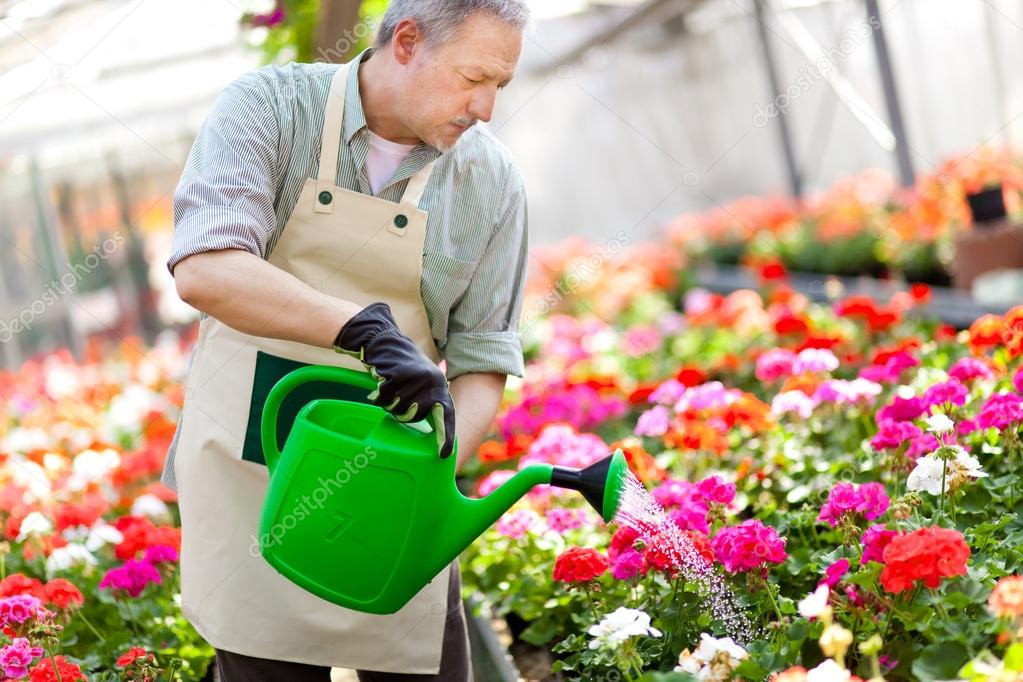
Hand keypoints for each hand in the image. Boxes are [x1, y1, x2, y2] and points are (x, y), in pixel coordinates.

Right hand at [334, 302, 455, 457]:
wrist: (384, 340)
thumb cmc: (402, 366)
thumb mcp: (423, 381)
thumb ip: (429, 400)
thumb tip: (434, 427)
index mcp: (440, 385)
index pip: (447, 414)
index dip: (445, 435)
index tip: (444, 455)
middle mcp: (432, 382)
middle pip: (415, 416)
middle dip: (403, 410)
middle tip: (399, 394)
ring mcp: (416, 379)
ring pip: (399, 409)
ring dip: (391, 402)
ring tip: (392, 385)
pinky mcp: (398, 376)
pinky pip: (386, 400)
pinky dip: (380, 395)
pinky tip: (382, 381)